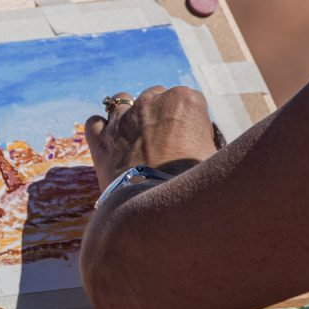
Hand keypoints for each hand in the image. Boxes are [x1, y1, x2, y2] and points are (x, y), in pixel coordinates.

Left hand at [84, 86, 218, 189]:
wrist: (158, 210)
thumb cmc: (194, 186)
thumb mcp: (214, 158)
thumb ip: (207, 142)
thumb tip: (204, 146)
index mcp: (186, 100)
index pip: (190, 103)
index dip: (191, 125)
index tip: (192, 145)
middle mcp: (152, 100)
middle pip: (156, 98)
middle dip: (159, 117)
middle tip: (164, 146)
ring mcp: (123, 117)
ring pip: (121, 101)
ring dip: (128, 115)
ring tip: (134, 140)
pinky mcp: (100, 136)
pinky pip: (94, 122)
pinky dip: (100, 130)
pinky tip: (109, 144)